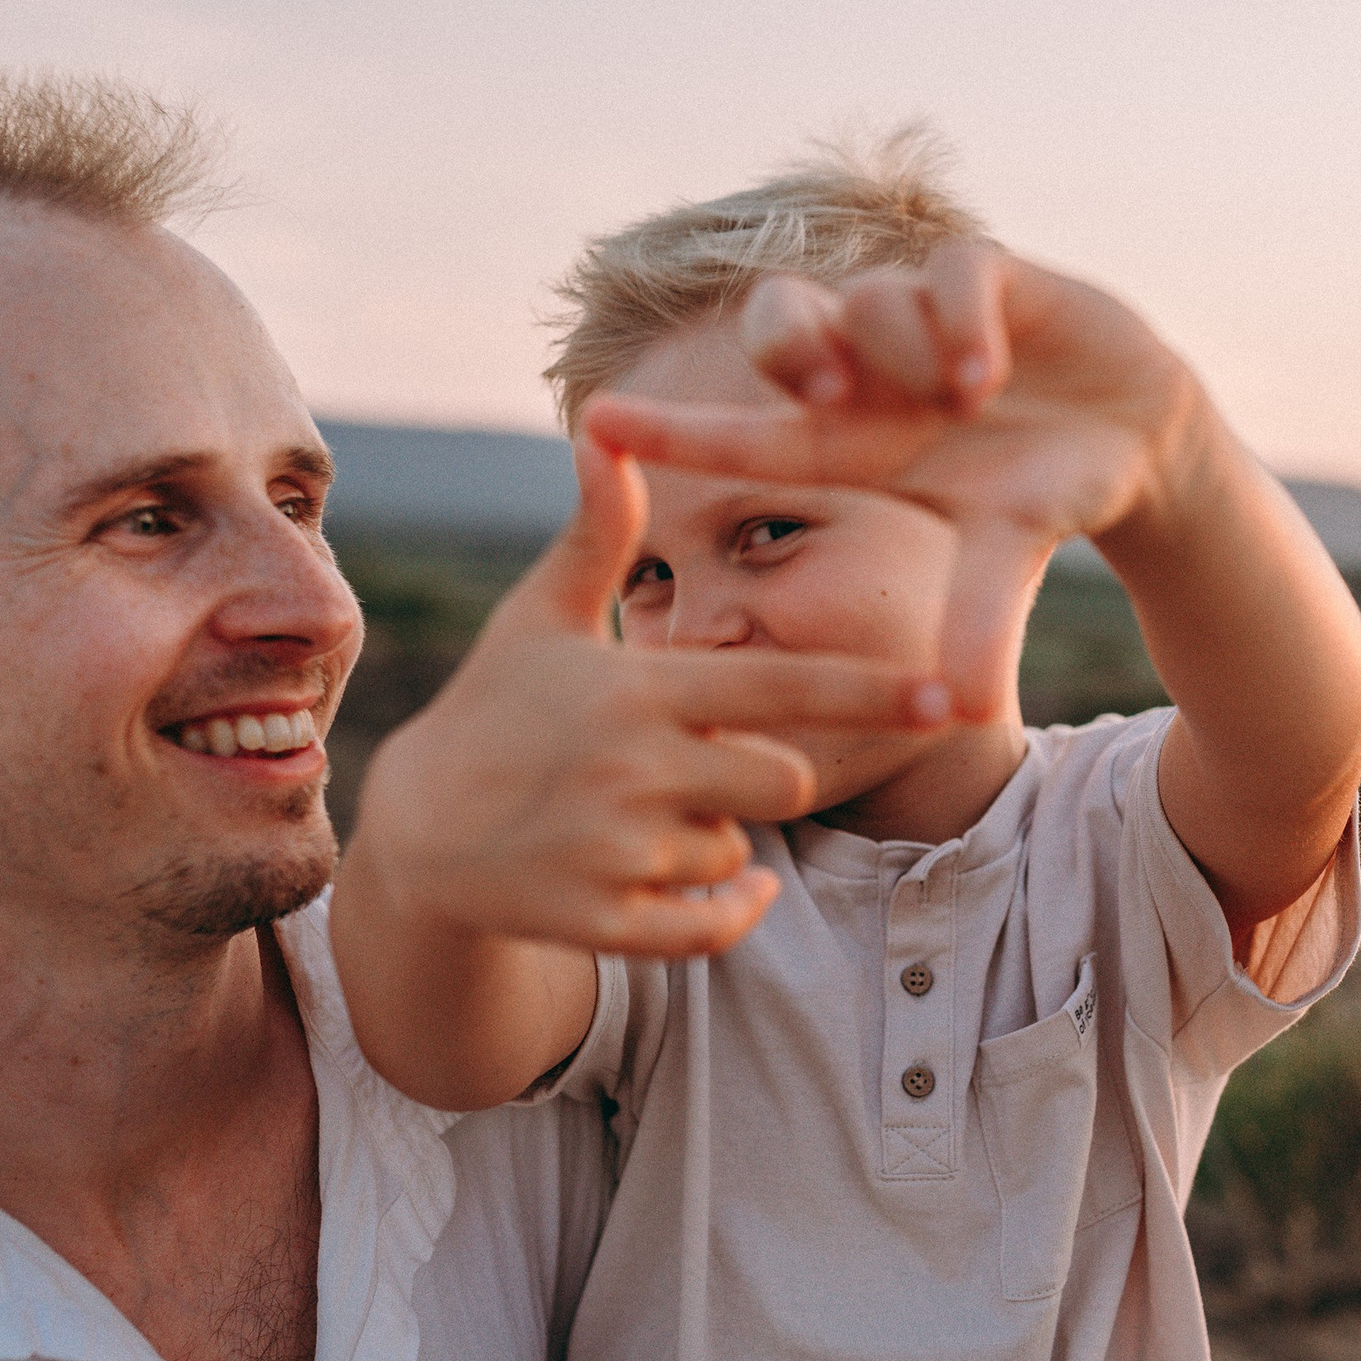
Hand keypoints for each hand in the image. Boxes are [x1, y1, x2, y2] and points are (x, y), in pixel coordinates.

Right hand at [354, 447, 949, 957]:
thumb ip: (595, 533)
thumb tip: (606, 432)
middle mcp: (634, 770)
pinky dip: (732, 914)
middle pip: (783, 780)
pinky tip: (728, 890)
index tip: (946, 694)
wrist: (414, 830)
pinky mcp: (603, 920)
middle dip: (762, 776)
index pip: (781, 687)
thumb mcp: (538, 616)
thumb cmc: (493, 708)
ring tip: (647, 816)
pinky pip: (713, 928)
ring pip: (741, 853)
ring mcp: (617, 851)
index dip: (871, 691)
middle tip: (693, 766)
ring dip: (722, 840)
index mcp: (636, 690)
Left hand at [578, 243, 1211, 719]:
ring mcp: (925, 316)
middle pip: (783, 321)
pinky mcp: (992, 276)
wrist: (1133, 433)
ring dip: (904, 348)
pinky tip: (989, 374)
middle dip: (794, 351)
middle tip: (830, 393)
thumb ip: (977, 618)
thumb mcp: (1004, 558)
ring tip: (968, 401)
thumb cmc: (1040, 497)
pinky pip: (952, 272)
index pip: (743, 431)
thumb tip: (966, 710)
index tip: (595, 424)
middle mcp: (873, 369)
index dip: (671, 429)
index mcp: (850, 439)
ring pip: (871, 301)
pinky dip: (961, 320)